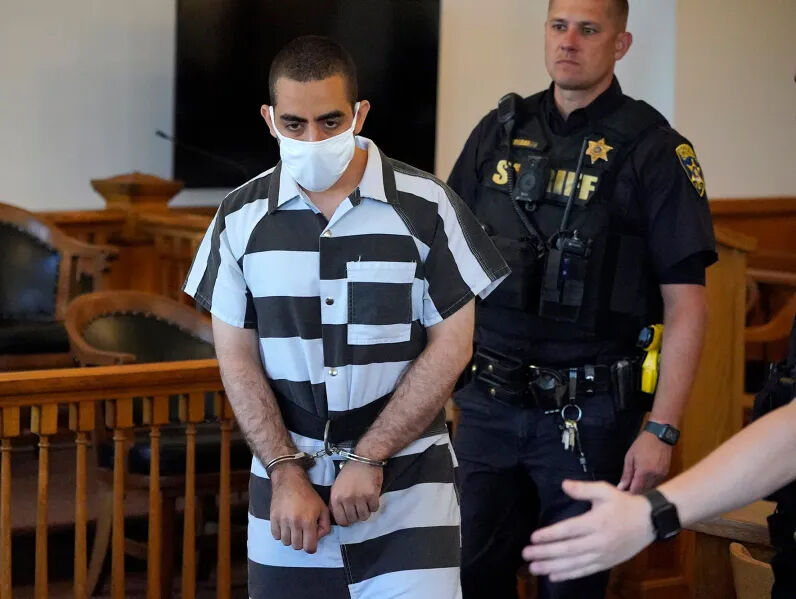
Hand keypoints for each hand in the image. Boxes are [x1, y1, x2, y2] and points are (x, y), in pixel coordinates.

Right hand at [269, 463, 331, 552]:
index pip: (309, 547)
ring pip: (286, 542)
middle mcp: (295, 523)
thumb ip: (325, 526)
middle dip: (301, 542)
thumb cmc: (308, 495)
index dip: (312, 547)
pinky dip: (281, 534)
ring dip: (291, 538)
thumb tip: (318, 537)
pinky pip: (276, 536)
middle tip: (303, 532)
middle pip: (297, 547)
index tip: (311, 541)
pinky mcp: (273, 519)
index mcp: (308, 521)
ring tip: (294, 528)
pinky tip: (285, 526)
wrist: (290, 481)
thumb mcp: (323, 508)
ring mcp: (282, 521)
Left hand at [329, 461, 383, 525]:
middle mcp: (346, 499)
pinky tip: (372, 498)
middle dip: (357, 516)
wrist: (364, 458)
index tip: (351, 517)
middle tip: (360, 508)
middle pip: (353, 519)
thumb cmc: (350, 472)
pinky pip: (374, 509)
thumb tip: (338, 516)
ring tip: (366, 504)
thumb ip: (336, 501)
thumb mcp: (336, 486)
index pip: (341, 520)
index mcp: (336, 497)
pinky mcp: (371, 495)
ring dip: (366, 512)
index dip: (347, 521)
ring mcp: (359, 497)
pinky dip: (374, 506)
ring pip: (364, 516)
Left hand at [522, 480, 655, 580]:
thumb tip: (563, 484)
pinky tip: (553, 576)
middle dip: (545, 553)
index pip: (569, 530)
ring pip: (574, 563)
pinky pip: (585, 571)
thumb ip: (583, 489)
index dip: (550, 535)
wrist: (649, 522)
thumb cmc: (623, 504)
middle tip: (526, 555)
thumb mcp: (605, 490)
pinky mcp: (606, 563)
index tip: (533, 538)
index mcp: (596, 522)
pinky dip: (568, 575)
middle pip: (568, 549)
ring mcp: (602, 555)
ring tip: (534, 568)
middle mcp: (598, 541)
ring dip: (552, 567)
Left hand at [617, 429, 672, 493]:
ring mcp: (662, 475)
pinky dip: (649, 485)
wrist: (660, 434)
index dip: (628, 495)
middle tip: (626, 493)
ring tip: (634, 487)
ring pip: (651, 489)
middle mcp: (654, 476)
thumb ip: (626, 474)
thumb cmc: (642, 444)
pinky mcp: (666, 473)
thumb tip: (621, 487)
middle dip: (635, 494)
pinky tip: (643, 482)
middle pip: (644, 492)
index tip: (621, 496)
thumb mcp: (630, 457)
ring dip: (642, 490)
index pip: (636, 490)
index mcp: (644, 472)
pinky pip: (657, 484)